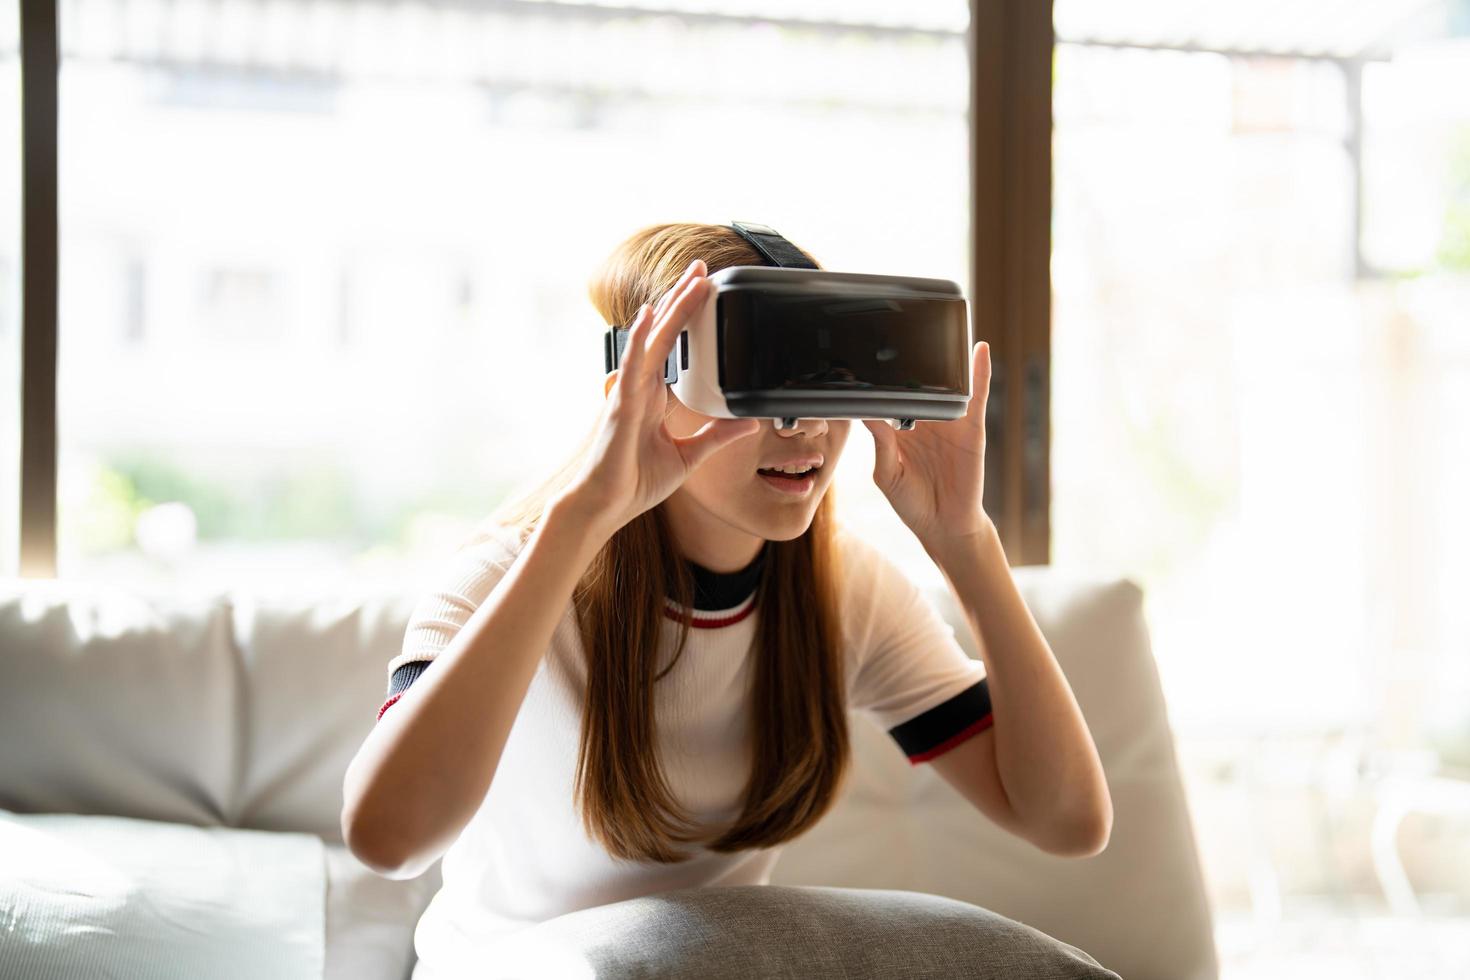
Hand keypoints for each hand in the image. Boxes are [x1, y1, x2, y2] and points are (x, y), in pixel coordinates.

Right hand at [559, 259, 760, 537]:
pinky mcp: (621, 405)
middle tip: (702, 269)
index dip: (689, 319)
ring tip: (690, 281)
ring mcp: (630, 393)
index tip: (706, 292)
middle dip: (683, 300)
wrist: (607, 505)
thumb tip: (747, 423)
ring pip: (653, 341)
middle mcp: (642, 388)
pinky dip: (639, 340)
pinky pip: (633, 366)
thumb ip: (716, 437)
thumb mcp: (689, 456)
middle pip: (665, 333)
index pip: (675, 347)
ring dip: (671, 310)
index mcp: (655, 397)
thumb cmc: (635, 482)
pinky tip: (648, 317)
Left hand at [863, 340, 993, 544]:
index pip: (888, 397)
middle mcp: (924, 421)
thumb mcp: (887, 474)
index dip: (878, 381)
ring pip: (946, 385)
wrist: (946, 526)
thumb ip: (880, 444)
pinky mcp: (971, 428)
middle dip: (908, 362)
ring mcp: (948, 422)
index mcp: (898, 430)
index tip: (861, 359)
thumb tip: (868, 415)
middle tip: (895, 334)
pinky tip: (979, 350)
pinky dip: (979, 373)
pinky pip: (976, 397)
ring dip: (943, 361)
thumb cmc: (913, 503)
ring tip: (935, 329)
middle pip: (916, 385)